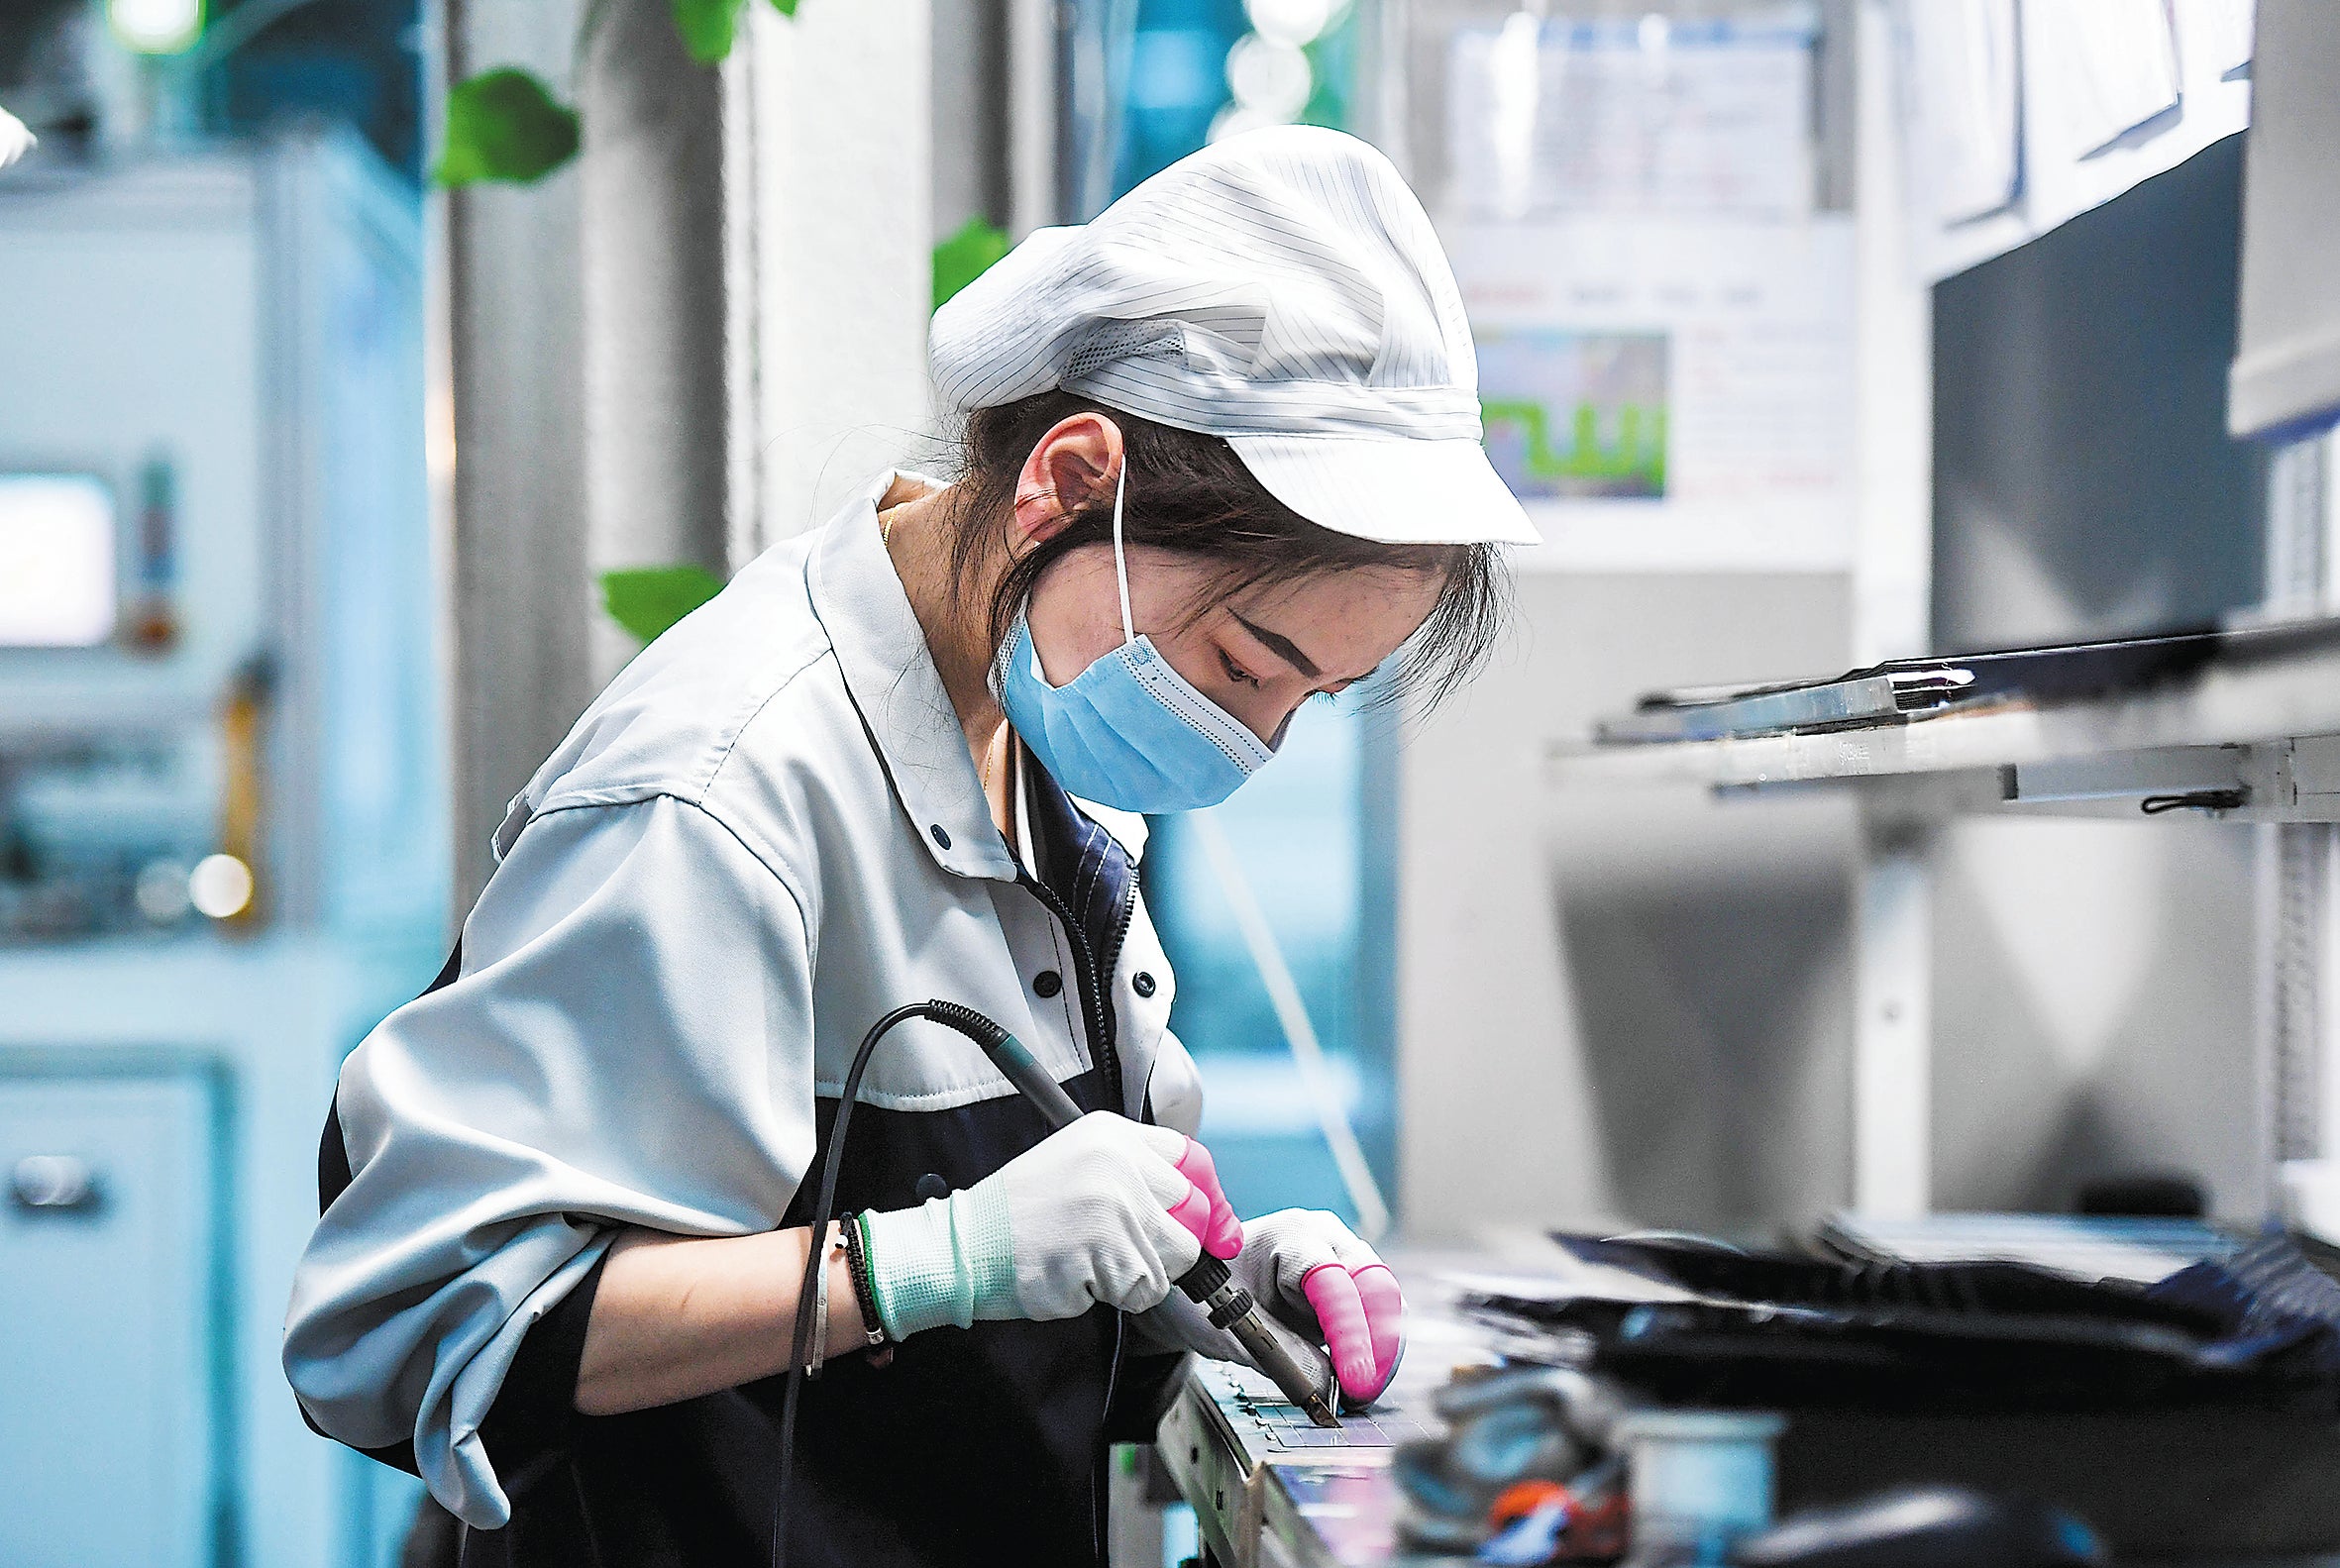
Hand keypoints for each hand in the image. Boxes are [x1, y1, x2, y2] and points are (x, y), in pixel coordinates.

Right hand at [858, 1113, 1240, 1336]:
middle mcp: (1119, 1161)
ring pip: (1175, 1258)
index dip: (1210, 1200)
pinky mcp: (1108, 1250)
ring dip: (1139, 1274)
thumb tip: (1209, 1218)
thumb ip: (1138, 1177)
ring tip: (1089, 1259)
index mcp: (1112, 1134)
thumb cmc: (1020, 1215)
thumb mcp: (1079, 1165)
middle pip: (1193, 1214)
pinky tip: (1079, 1275)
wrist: (964, 1246)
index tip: (1214, 1229)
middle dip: (1169, 1244)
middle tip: (1121, 1250)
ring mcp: (1115, 1204)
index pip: (1193, 1161)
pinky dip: (1118, 1294)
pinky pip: (1146, 1289)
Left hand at [1134, 1209, 1403, 1405]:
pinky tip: (1360, 1378)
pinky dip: (1373, 1348)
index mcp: (1290, 1237)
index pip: (1333, 1281)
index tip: (1355, 1380)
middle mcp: (1326, 1239)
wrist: (1199, 1286)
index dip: (1350, 1333)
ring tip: (1361, 1392)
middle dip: (1378, 1343)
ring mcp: (1342, 1257)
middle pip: (1375, 1284)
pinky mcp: (1350, 1282)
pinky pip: (1375, 1314)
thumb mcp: (1235, 1329)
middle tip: (1365, 1392)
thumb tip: (1332, 1388)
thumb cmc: (1208, 1296)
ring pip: (1383, 1301)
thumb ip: (1283, 1355)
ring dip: (1380, 1349)